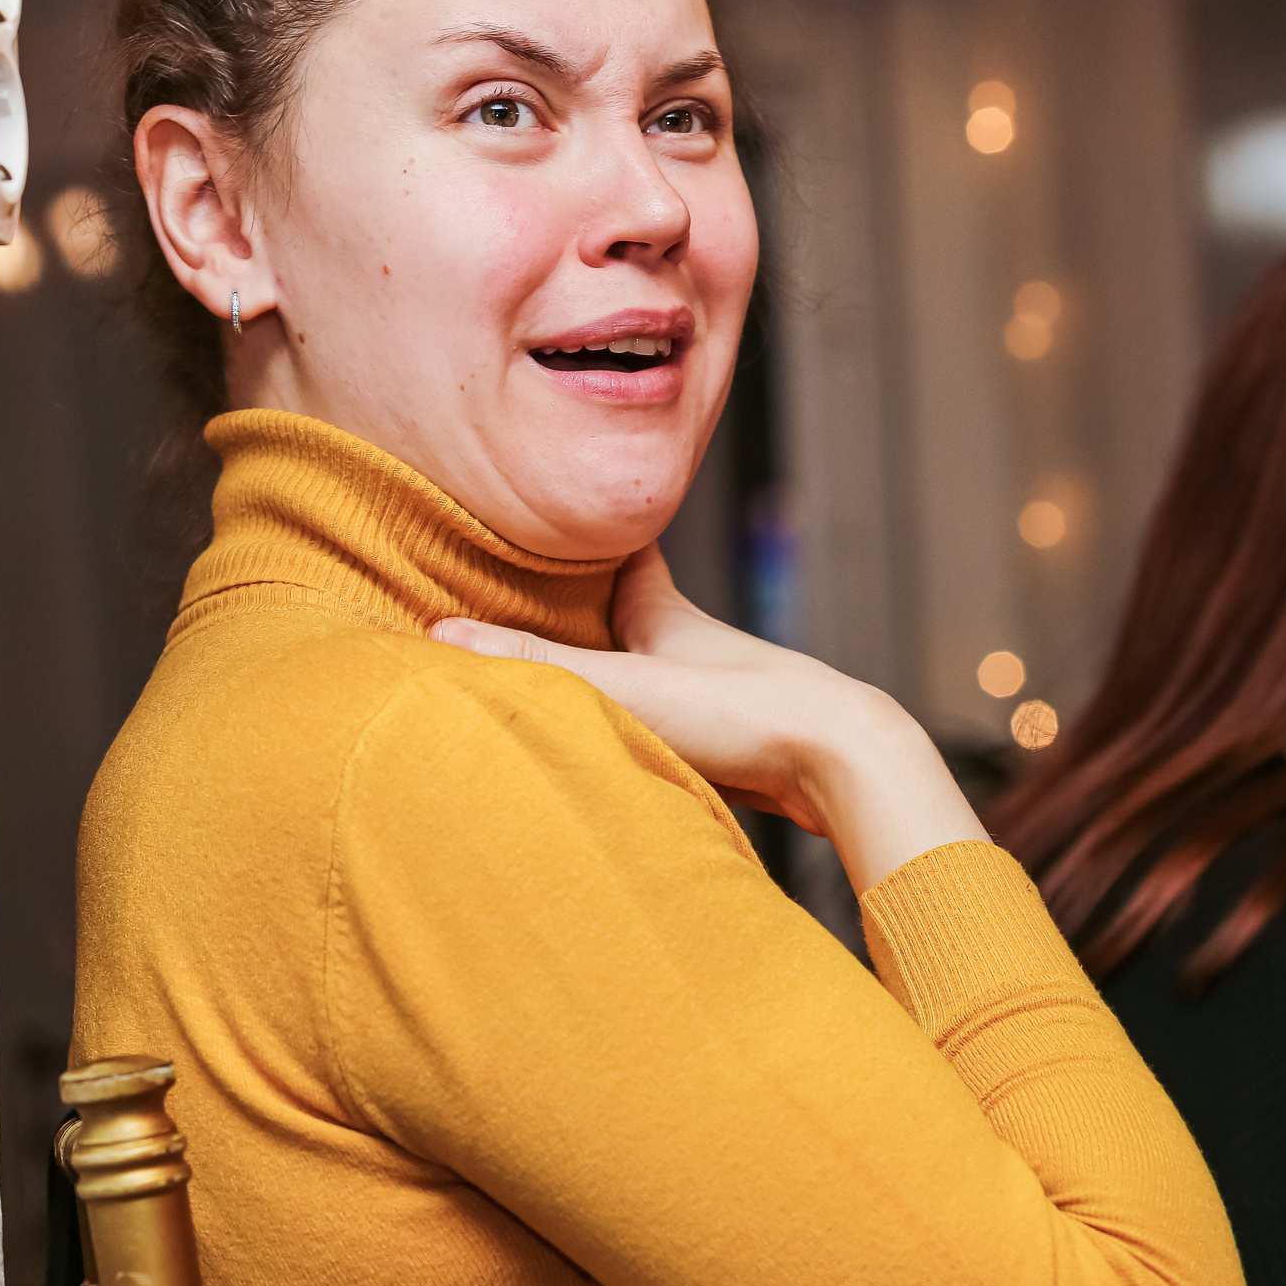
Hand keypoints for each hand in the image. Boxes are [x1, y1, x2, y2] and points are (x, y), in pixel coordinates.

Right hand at [429, 545, 986, 891]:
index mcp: (665, 612)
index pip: (623, 555)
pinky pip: (670, 726)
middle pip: (629, 614)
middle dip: (586, 609)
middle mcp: (689, 646)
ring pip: (652, 672)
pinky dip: (639, 726)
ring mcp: (713, 694)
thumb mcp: (627, 685)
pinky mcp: (731, 745)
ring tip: (560, 681)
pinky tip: (620, 750)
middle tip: (531, 603)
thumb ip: (536, 663)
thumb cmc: (748, 713)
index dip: (589, 537)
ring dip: (615, 673)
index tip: (550, 520)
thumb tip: (439, 636)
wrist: (845, 764)